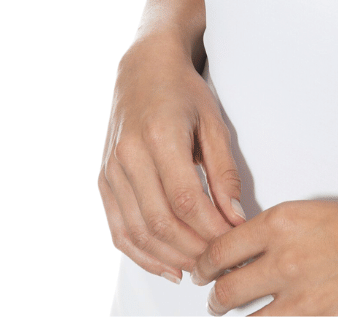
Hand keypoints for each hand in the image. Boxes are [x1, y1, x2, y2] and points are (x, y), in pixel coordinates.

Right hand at [99, 35, 245, 281]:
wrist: (144, 68)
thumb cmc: (184, 93)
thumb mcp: (214, 122)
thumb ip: (225, 172)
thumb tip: (235, 218)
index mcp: (160, 136)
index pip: (186, 200)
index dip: (211, 230)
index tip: (235, 242)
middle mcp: (129, 155)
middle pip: (160, 222)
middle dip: (193, 249)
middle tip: (219, 262)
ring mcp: (111, 170)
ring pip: (137, 232)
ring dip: (169, 258)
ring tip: (197, 269)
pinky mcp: (103, 180)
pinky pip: (119, 229)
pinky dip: (142, 254)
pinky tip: (167, 265)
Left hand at [192, 196, 337, 314]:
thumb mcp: (321, 215)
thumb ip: (283, 234)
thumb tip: (256, 255)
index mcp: (283, 221)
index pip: (221, 249)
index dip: (204, 266)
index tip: (201, 271)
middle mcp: (285, 258)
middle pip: (225, 291)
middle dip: (216, 300)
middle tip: (215, 301)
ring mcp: (301, 297)